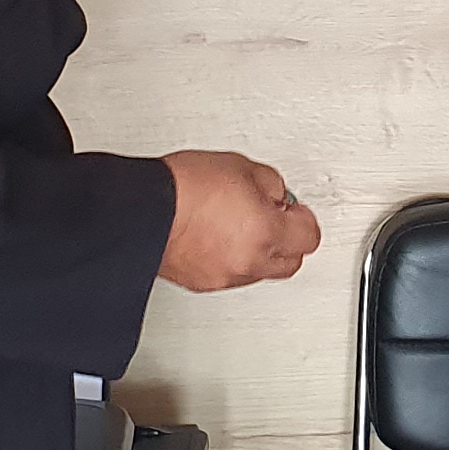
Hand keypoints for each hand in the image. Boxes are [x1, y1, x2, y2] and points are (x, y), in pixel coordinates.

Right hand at [157, 151, 321, 290]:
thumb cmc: (183, 187)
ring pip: (259, 271)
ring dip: (257, 251)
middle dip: (286, 240)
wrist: (139, 210)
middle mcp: (249, 262)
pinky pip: (229, 275)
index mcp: (267, 233)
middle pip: (290, 262)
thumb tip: (276, 194)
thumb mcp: (239, 167)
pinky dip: (230, 259)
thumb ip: (270, 184)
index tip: (293, 207)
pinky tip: (215, 236)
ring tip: (237, 223)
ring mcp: (224, 276)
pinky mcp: (200, 282)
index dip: (302, 218)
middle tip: (272, 216)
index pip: (308, 237)